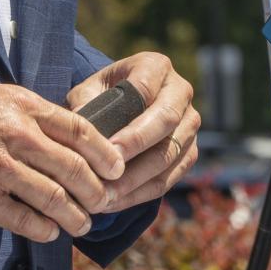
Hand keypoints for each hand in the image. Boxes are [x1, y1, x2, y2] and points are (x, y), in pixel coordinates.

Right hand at [0, 81, 125, 242]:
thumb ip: (28, 112)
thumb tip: (64, 131)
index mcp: (22, 106)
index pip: (80, 130)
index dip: (106, 153)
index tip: (117, 168)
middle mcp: (16, 135)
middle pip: (76, 168)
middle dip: (96, 191)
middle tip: (104, 202)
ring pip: (55, 198)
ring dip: (75, 217)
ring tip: (81, 225)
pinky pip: (24, 220)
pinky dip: (43, 230)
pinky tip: (49, 233)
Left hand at [67, 51, 199, 211]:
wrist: (124, 105)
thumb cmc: (102, 95)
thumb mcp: (90, 90)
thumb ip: (84, 104)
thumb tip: (79, 133)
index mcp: (156, 66)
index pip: (146, 91)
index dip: (129, 123)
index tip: (108, 150)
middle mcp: (180, 91)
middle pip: (166, 121)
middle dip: (136, 151)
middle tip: (108, 176)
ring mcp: (190, 123)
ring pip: (170, 155)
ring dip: (136, 180)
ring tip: (105, 196)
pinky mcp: (190, 151)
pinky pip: (170, 177)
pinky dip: (141, 193)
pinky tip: (114, 203)